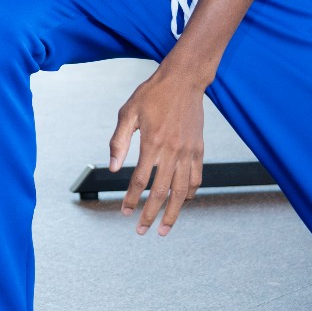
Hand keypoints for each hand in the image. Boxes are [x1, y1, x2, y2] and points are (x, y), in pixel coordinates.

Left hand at [108, 71, 206, 235]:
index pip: (139, 181)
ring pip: (182, 192)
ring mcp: (188, 152)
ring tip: (165, 229)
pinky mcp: (199, 149)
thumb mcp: (128, 113)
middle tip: (142, 231)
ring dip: (173, 213)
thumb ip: (119, 142)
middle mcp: (172, 151)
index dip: (131, 200)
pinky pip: (197, 178)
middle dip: (150, 215)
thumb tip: (113, 168)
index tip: (125, 213)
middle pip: (161, 193)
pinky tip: (183, 202)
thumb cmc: (152, 94)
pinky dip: (190, 193)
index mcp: (152, 143)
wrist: (184, 79)